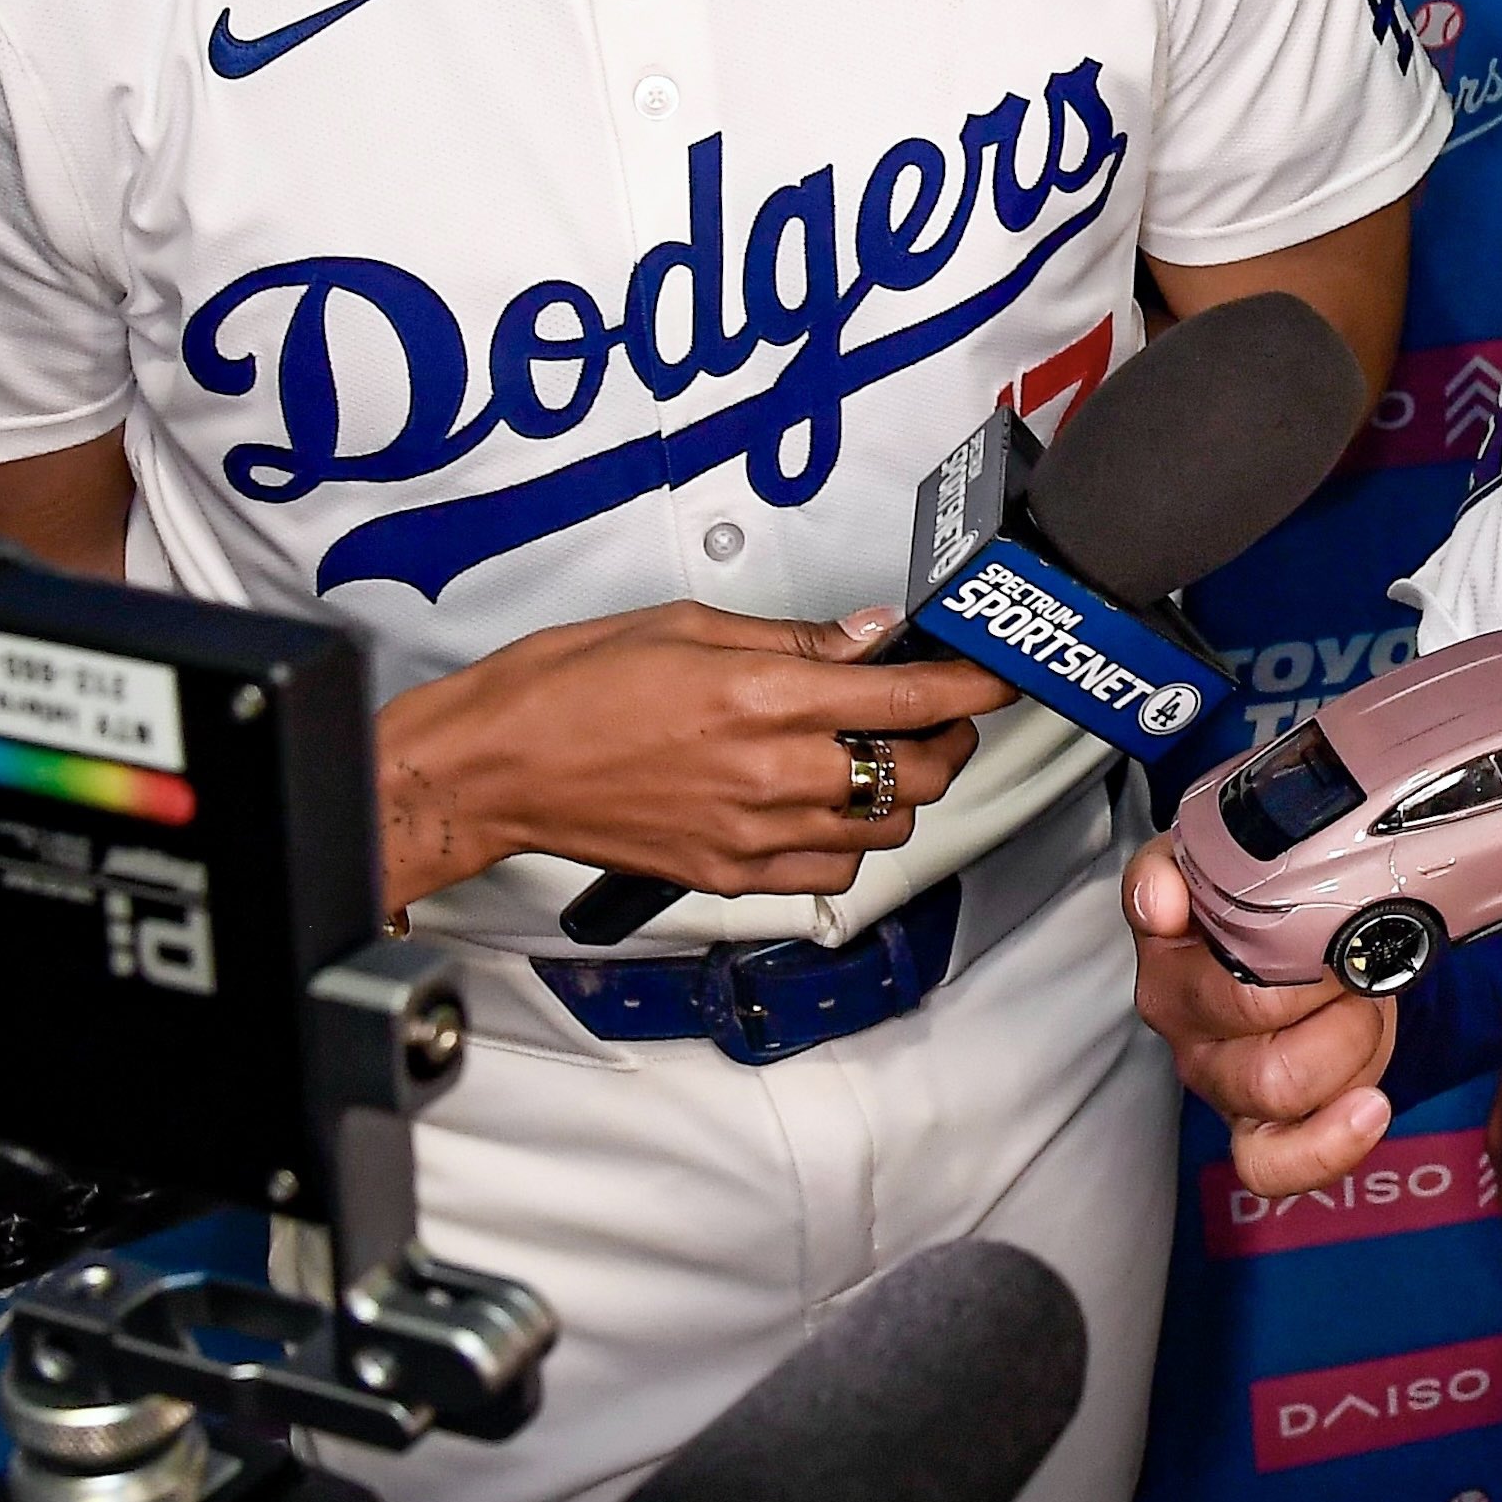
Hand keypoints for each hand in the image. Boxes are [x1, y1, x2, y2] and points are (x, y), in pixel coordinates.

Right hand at [375, 601, 1017, 912]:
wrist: (501, 762)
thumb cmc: (576, 685)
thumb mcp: (692, 625)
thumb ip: (794, 639)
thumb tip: (867, 636)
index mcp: (767, 696)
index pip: (911, 699)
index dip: (973, 687)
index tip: (1000, 676)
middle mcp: (772, 772)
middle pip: (916, 774)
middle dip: (946, 741)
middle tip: (937, 713)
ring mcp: (753, 834)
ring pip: (883, 829)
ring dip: (898, 793)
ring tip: (874, 757)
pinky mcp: (729, 876)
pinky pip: (828, 875)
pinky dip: (848, 843)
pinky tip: (825, 808)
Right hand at [1123, 834, 1396, 1194]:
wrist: (1305, 928)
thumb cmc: (1264, 892)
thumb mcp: (1222, 854)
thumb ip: (1173, 865)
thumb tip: (1159, 901)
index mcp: (1169, 960)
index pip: (1219, 988)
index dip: (1293, 965)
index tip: (1328, 927)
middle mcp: (1187, 1028)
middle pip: (1262, 1053)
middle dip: (1332, 1004)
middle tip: (1354, 961)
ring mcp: (1221, 1082)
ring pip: (1279, 1096)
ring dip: (1346, 1046)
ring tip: (1362, 1003)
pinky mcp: (1257, 1127)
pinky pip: (1271, 1168)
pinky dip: (1327, 1147)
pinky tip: (1369, 1107)